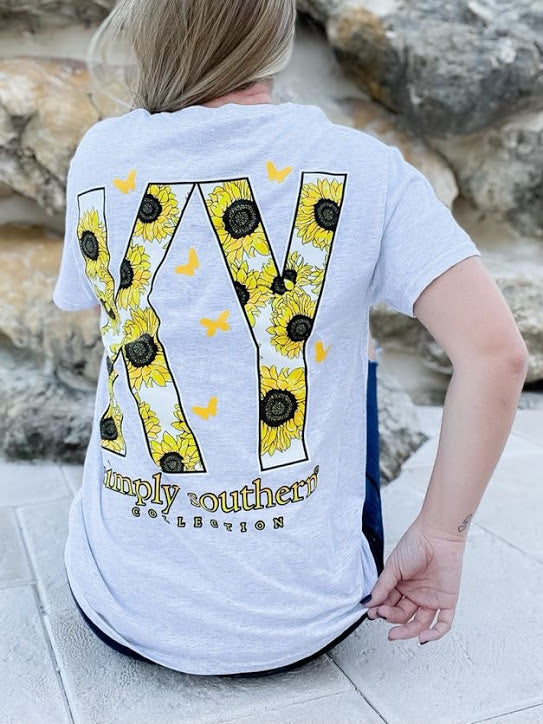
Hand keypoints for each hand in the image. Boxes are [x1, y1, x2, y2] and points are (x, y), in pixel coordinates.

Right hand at [364, 518, 466, 643]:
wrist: (437, 535)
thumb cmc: (414, 544)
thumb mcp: (393, 567)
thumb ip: (382, 587)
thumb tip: (368, 603)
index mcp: (402, 586)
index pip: (389, 604)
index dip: (380, 610)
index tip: (371, 613)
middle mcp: (416, 594)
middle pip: (402, 615)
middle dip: (391, 618)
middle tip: (381, 616)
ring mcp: (431, 599)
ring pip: (420, 623)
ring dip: (408, 631)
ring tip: (395, 633)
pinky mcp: (447, 601)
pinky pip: (443, 623)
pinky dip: (434, 634)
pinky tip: (422, 638)